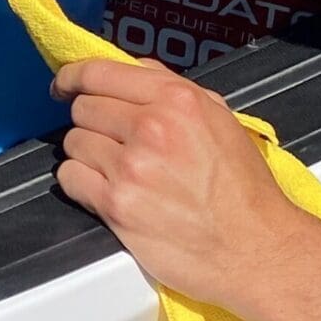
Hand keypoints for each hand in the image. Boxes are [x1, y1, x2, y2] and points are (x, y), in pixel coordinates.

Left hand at [52, 57, 320, 320]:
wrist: (255, 249)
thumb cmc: (243, 189)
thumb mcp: (220, 119)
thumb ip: (173, 90)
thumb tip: (131, 71)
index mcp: (177, 100)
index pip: (99, 72)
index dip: (72, 77)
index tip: (64, 85)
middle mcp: (151, 127)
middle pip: (83, 108)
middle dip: (91, 122)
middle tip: (110, 141)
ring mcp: (131, 167)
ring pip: (73, 143)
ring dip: (87, 155)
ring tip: (117, 171)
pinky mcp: (117, 205)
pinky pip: (70, 179)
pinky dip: (80, 183)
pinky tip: (104, 191)